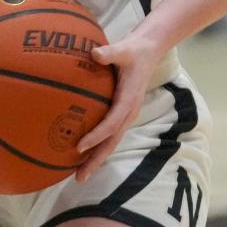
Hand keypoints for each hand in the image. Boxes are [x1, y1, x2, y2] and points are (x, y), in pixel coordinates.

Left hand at [74, 32, 163, 181]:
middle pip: (111, 142)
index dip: (96, 136)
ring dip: (96, 158)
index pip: (111, 124)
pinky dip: (98, 146)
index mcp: (128, 100)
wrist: (148, 51)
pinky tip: (83, 153)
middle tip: (79, 178)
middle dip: (96, 160)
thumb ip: (109, 52)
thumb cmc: (133, 50)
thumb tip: (94, 53)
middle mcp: (128, 112)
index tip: (79, 147)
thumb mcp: (123, 48)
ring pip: (111, 142)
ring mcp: (125, 115)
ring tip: (78, 174)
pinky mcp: (121, 113)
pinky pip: (109, 134)